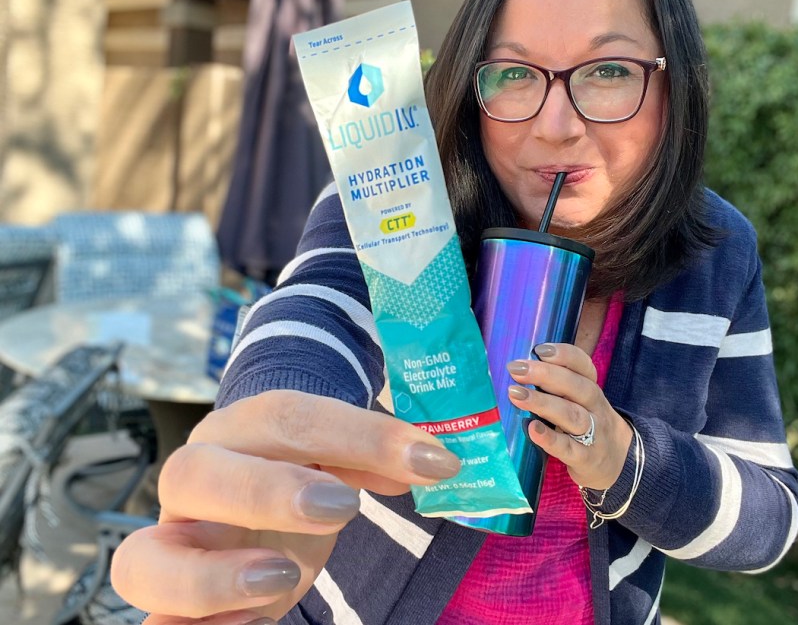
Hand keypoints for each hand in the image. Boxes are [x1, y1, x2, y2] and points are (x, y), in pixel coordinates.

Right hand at [111, 390, 461, 624]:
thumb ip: (375, 455)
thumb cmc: (298, 469)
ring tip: (280, 581)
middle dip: (266, 491)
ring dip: (208, 579)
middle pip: (196, 472)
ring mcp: (173, 543)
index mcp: (242, 429)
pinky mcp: (169, 598)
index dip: (362, 435)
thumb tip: (431, 462)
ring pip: (142, 560)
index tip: (431, 462)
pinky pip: (152, 622)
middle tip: (342, 509)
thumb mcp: (336, 455)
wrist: (245, 493)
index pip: (290, 416)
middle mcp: (195, 478)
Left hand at [505, 343, 632, 490]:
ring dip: (542, 403)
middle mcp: (595, 407)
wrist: (618, 463)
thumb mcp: (580, 401)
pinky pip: (568, 448)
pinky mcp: (585, 459)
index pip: (583, 366)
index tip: (538, 349)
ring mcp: (593, 434)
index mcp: (591, 388)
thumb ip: (557, 385)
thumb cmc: (587, 424)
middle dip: (545, 375)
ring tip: (515, 394)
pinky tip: (532, 429)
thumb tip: (519, 367)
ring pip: (572, 415)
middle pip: (576, 386)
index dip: (563, 355)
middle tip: (516, 369)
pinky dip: (550, 439)